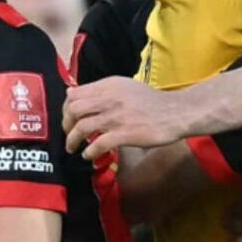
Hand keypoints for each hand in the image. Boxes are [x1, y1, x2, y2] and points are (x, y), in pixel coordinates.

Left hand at [63, 77, 189, 159]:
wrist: (176, 112)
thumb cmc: (151, 102)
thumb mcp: (125, 87)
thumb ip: (101, 90)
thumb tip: (72, 93)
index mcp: (108, 85)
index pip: (74, 94)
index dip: (66, 109)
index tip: (68, 120)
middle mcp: (109, 98)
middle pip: (74, 110)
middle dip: (66, 125)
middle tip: (69, 135)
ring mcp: (117, 116)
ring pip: (82, 127)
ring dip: (73, 141)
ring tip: (74, 149)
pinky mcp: (125, 133)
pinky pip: (98, 144)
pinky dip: (90, 152)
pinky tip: (90, 156)